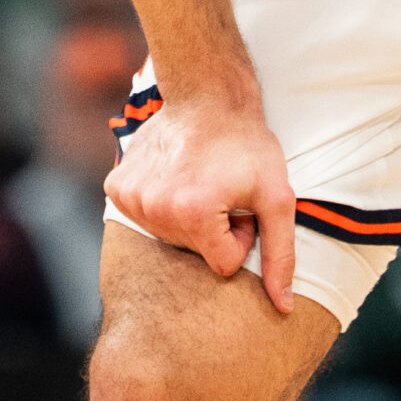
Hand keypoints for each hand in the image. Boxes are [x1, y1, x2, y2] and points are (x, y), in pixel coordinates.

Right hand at [105, 91, 298, 312]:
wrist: (206, 94)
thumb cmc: (247, 144)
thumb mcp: (277, 196)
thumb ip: (281, 253)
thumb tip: (284, 306)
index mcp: (193, 214)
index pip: (225, 262)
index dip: (241, 234)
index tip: (242, 203)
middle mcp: (154, 209)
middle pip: (195, 251)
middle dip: (215, 228)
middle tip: (223, 189)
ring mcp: (130, 198)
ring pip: (171, 237)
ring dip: (190, 217)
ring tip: (200, 180)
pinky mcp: (116, 188)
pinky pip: (144, 217)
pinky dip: (162, 203)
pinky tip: (174, 175)